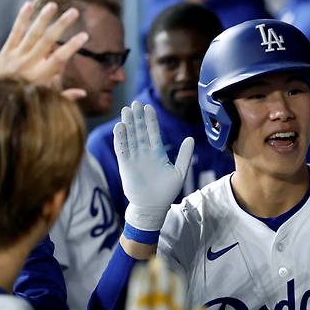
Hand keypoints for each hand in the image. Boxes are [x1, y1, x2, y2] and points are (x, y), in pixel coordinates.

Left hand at [0, 2, 88, 99]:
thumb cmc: (25, 102)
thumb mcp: (46, 101)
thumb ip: (64, 97)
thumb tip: (83, 93)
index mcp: (40, 76)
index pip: (59, 58)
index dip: (72, 46)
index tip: (84, 35)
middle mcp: (28, 63)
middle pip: (47, 41)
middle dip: (61, 25)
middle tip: (74, 12)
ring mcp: (16, 56)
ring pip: (32, 34)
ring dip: (43, 18)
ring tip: (54, 5)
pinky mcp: (6, 52)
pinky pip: (15, 33)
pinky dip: (21, 19)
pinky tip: (29, 5)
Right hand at [114, 101, 193, 230]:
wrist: (152, 207)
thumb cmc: (167, 192)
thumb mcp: (179, 171)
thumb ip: (184, 155)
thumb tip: (191, 138)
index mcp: (158, 153)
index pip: (153, 132)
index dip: (150, 120)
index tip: (148, 107)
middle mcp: (145, 153)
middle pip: (140, 131)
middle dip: (137, 117)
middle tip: (135, 103)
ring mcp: (134, 158)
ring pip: (130, 137)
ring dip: (128, 124)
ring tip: (126, 110)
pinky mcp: (125, 165)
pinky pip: (122, 149)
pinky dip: (120, 138)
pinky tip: (119, 127)